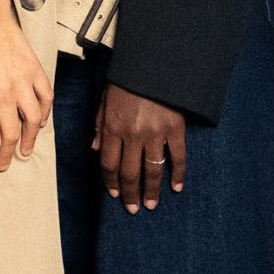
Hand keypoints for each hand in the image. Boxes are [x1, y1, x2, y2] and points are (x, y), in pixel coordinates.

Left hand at [0, 0, 51, 172]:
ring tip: (25, 148)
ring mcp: (23, 79)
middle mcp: (4, 91)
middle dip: (7, 154)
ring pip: (34, 120)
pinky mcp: (34, 67)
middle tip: (4, 163)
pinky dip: (45, 112)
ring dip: (30, 139)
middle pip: (12, 135)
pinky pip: (46, 96)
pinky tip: (39, 120)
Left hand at [95, 84, 186, 212]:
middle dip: (130, 194)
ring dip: (151, 190)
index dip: (111, 182)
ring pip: (152, 170)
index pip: (109, 163)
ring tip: (151, 204)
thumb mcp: (105, 100)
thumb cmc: (126, 82)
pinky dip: (178, 174)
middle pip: (130, 172)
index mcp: (113, 127)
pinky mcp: (175, 129)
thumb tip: (94, 148)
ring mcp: (156, 133)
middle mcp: (133, 134)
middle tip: (132, 209)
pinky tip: (176, 187)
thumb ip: (99, 125)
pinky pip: (178, 157)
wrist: (153, 64)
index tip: (114, 195)